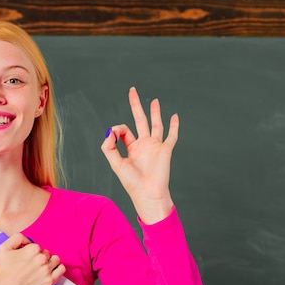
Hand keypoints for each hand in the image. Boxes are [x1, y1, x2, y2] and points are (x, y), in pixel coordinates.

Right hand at [0, 233, 65, 284]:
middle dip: (39, 257)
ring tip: (40, 268)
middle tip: (30, 265)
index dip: (30, 252)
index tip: (25, 258)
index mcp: (32, 249)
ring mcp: (46, 271)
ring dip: (49, 262)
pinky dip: (57, 269)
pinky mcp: (49, 282)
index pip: (37, 246)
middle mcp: (41, 259)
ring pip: (55, 260)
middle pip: (46, 253)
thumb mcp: (3, 249)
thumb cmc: (2, 274)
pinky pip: (61, 270)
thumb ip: (16, 238)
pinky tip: (50, 271)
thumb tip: (27, 240)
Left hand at [101, 87, 177, 223]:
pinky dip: (174, 126)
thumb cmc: (132, 183)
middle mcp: (143, 145)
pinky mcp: (166, 149)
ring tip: (154, 100)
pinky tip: (174, 116)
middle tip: (132, 90)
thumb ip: (109, 147)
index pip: (123, 131)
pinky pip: (172, 135)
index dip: (117, 130)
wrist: (148, 193)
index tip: (114, 136)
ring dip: (155, 112)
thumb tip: (109, 130)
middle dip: (135, 105)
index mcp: (131, 148)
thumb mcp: (115, 163)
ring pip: (155, 124)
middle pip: (139, 120)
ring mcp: (155, 146)